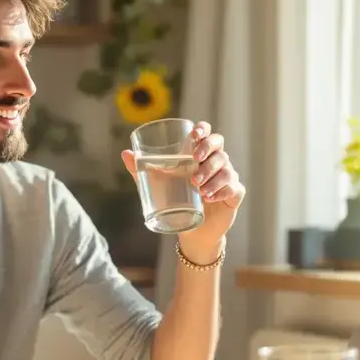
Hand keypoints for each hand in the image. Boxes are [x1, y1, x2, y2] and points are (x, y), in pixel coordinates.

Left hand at [121, 121, 245, 263]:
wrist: (193, 230)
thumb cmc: (177, 200)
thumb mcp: (157, 185)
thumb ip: (143, 170)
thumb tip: (125, 154)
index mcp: (200, 154)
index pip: (207, 134)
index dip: (204, 130)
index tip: (194, 135)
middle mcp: (217, 162)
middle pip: (219, 145)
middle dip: (208, 150)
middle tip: (195, 160)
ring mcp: (228, 177)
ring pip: (226, 168)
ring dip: (211, 175)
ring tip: (198, 188)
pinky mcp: (234, 194)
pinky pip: (234, 188)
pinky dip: (222, 191)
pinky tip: (209, 198)